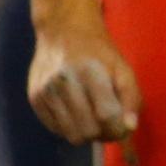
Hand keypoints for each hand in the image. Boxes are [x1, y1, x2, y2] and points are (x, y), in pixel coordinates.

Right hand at [29, 23, 138, 146]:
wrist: (63, 29)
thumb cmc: (98, 52)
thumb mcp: (122, 68)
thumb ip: (130, 97)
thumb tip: (130, 127)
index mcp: (89, 72)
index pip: (106, 116)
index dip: (118, 129)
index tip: (123, 127)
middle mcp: (63, 82)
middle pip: (87, 131)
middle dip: (102, 133)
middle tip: (108, 123)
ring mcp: (45, 91)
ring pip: (71, 135)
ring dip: (87, 133)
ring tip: (93, 117)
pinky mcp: (34, 98)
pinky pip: (56, 129)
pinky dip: (70, 127)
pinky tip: (75, 111)